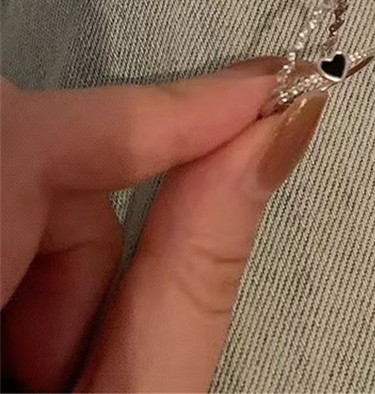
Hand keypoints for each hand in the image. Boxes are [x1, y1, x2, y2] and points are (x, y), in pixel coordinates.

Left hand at [0, 61, 326, 390]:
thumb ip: (191, 275)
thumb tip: (266, 144)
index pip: (35, 144)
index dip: (165, 110)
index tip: (266, 90)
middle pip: (16, 150)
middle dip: (82, 230)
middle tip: (76, 353)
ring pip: (3, 172)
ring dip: (46, 255)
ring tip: (37, 374)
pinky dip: (19, 259)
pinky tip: (10, 344)